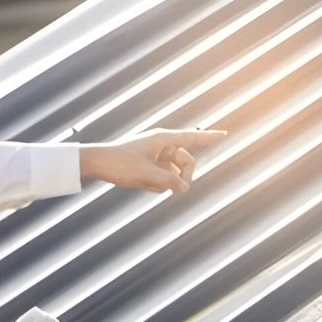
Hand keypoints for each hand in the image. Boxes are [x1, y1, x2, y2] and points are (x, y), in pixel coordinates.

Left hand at [78, 129, 225, 193]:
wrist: (97, 164)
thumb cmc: (120, 164)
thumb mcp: (147, 175)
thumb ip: (170, 181)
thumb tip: (185, 187)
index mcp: (163, 139)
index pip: (193, 138)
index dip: (210, 137)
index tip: (225, 134)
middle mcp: (162, 146)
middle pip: (187, 162)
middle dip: (184, 175)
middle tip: (179, 187)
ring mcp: (156, 157)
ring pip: (175, 174)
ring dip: (166, 183)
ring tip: (147, 182)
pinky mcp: (150, 167)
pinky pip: (163, 180)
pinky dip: (156, 186)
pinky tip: (142, 185)